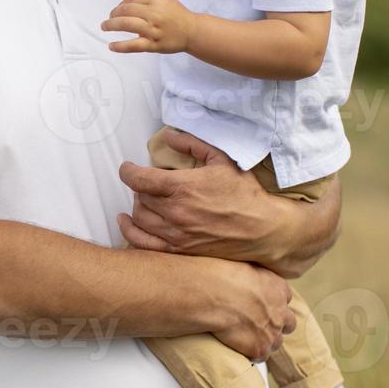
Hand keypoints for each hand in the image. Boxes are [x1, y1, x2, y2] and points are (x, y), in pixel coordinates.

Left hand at [101, 0, 195, 53]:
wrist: (192, 31)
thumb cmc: (177, 15)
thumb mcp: (164, 1)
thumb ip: (146, 2)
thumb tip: (125, 7)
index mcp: (157, 1)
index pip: (132, 0)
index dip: (121, 4)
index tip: (117, 10)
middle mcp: (154, 14)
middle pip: (126, 11)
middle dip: (113, 14)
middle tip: (109, 18)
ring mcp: (153, 30)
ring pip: (127, 25)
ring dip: (111, 25)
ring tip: (105, 27)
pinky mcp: (153, 45)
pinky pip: (133, 45)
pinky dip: (120, 46)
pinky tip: (111, 46)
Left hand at [116, 130, 283, 265]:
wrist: (262, 229)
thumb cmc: (244, 193)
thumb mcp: (222, 159)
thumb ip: (193, 144)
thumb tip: (169, 137)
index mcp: (182, 187)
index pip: (138, 179)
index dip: (127, 171)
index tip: (128, 167)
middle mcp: (174, 212)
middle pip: (139, 197)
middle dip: (141, 187)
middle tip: (150, 183)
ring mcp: (175, 234)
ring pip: (139, 218)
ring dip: (138, 205)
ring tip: (147, 199)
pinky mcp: (179, 250)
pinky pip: (143, 243)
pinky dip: (130, 231)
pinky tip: (126, 221)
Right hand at [206, 259, 295, 361]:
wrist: (212, 295)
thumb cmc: (220, 276)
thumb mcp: (242, 264)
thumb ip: (252, 274)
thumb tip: (245, 275)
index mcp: (278, 287)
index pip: (284, 298)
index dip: (272, 303)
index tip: (260, 304)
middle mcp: (280, 311)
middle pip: (288, 323)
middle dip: (276, 324)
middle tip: (257, 322)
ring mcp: (271, 332)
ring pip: (276, 342)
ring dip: (264, 340)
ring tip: (245, 337)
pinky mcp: (258, 348)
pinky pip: (259, 356)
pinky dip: (250, 353)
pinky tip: (238, 347)